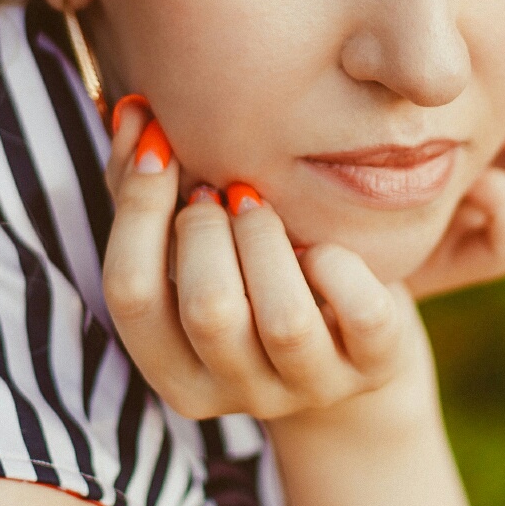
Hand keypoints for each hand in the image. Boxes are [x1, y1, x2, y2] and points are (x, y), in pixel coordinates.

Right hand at [102, 100, 429, 426]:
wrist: (356, 352)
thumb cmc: (260, 279)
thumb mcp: (204, 245)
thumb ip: (153, 187)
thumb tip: (135, 112)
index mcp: (177, 372)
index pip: (129, 294)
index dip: (138, 204)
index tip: (162, 143)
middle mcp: (238, 393)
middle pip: (207, 309)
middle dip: (209, 226)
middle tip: (226, 191)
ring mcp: (311, 386)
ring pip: (284, 319)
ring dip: (269, 239)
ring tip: (263, 206)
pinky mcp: (375, 365)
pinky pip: (362, 315)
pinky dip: (341, 266)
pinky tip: (325, 246)